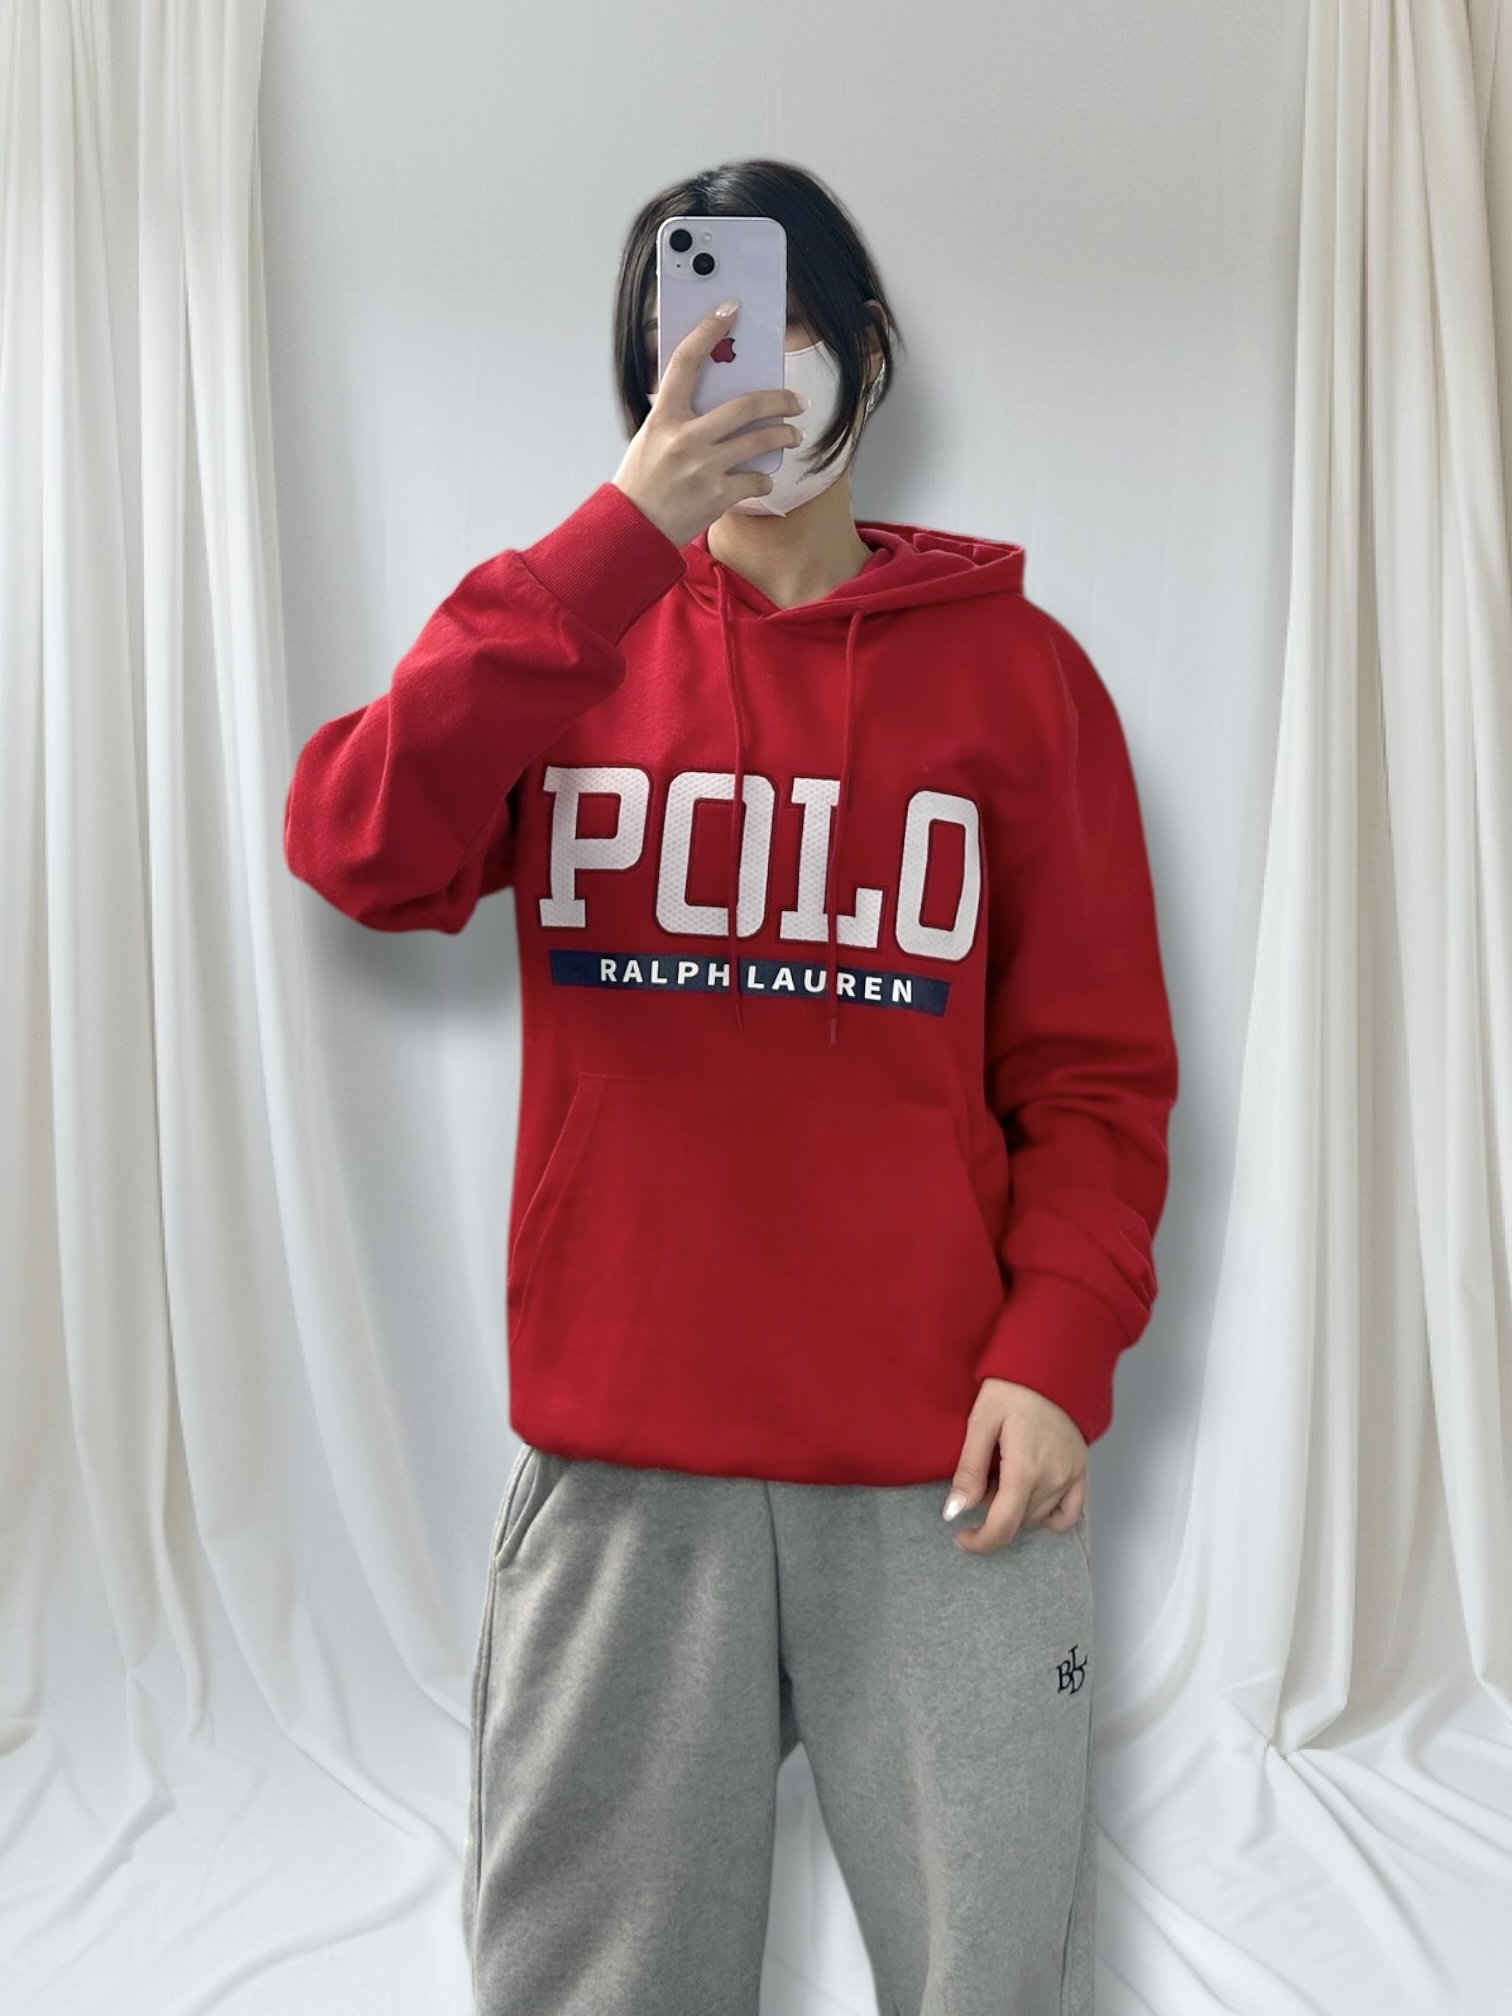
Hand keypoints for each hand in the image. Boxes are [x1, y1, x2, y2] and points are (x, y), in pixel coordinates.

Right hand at [612, 302, 807, 548]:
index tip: (729, 309)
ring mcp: (703, 468)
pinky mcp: (717, 496)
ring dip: (784, 434)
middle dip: (779, 399)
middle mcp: (684, 439)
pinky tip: (763, 478)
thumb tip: (715, 395)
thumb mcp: (651, 438)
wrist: (634, 529)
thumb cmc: (642, 481)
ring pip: (759, 441)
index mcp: (663, 417)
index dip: (708, 330)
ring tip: (794, 434)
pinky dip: (764, 478)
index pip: (686, 361)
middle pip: (744, 405)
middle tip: (796, 399)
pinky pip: (756, 480)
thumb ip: (678, 415)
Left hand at [944, 1379, 1087, 1554]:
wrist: (1050, 1364)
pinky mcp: (1081, 1471)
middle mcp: (1053, 1480)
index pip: (1003, 1527)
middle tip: (981, 1480)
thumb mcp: (981, 1423)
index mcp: (1025, 1471)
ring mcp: (1071, 1477)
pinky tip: (1030, 1497)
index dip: (979, 1541)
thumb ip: (968, 1470)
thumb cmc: (1013, 1387)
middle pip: (1019, 1523)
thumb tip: (955, 1510)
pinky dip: (1049, 1516)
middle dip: (992, 1514)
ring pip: (1039, 1518)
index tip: (961, 1536)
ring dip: (1016, 1511)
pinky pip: (1070, 1513)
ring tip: (1002, 1476)